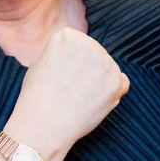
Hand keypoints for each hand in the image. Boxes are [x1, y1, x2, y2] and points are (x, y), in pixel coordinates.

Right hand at [5, 27, 128, 159]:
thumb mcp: (41, 61)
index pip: (79, 44)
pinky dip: (113, 93)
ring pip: (109, 69)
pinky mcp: (116, 83)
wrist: (43, 125)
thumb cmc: (37, 97)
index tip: (61, 76)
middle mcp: (89, 44)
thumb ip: (62, 52)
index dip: (71, 63)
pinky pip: (122, 83)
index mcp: (68, 36)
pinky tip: (94, 100)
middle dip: (88, 70)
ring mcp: (106, 63)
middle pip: (96, 54)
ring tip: (79, 97)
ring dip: (99, 82)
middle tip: (71, 89)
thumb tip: (77, 54)